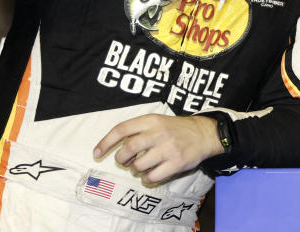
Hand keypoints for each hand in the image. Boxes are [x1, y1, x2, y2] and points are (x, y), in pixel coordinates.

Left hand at [93, 114, 223, 184]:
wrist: (204, 134)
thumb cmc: (176, 129)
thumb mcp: (157, 121)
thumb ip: (138, 130)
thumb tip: (115, 147)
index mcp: (151, 120)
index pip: (122, 129)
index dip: (106, 142)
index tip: (96, 153)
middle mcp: (158, 132)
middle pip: (128, 148)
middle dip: (121, 159)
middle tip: (124, 161)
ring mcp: (168, 148)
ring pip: (138, 164)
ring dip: (134, 169)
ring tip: (140, 167)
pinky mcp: (176, 163)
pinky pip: (152, 177)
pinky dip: (146, 179)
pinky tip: (149, 175)